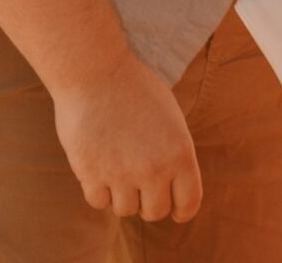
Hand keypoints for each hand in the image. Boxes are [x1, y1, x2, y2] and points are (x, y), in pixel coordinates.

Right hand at [52, 50, 201, 224]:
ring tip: (115, 163)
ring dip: (121, 193)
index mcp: (180, 152)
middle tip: (138, 180)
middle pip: (155, 212)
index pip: (189, 204)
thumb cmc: (134, 87)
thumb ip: (174, 153)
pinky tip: (97, 164)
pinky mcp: (92, 174)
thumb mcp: (169, 116)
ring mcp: (122, 174)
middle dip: (147, 200)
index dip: (180, 208)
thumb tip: (174, 188)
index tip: (172, 205)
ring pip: (125, 210)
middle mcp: (154, 169)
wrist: (95, 69)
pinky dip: (98, 189)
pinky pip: (99, 202)